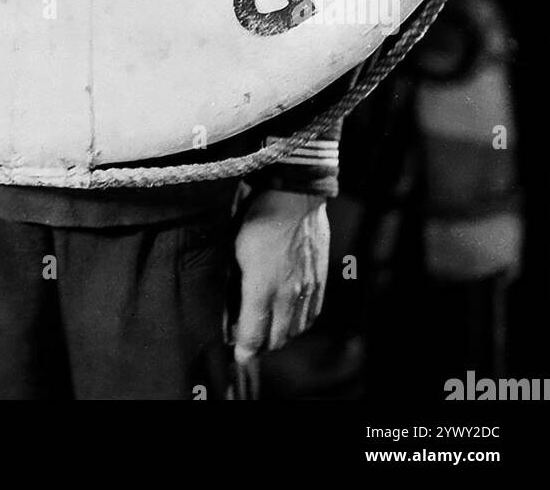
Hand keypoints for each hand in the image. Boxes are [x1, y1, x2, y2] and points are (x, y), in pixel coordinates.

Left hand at [232, 189, 328, 364]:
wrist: (294, 198)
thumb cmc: (258, 219)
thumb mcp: (235, 251)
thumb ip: (235, 285)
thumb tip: (233, 308)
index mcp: (261, 289)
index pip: (253, 336)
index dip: (244, 350)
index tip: (238, 355)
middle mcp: (287, 295)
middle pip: (277, 339)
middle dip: (262, 345)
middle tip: (250, 339)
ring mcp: (307, 289)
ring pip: (296, 330)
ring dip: (282, 335)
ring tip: (270, 328)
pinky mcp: (320, 281)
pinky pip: (313, 315)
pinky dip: (301, 323)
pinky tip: (292, 318)